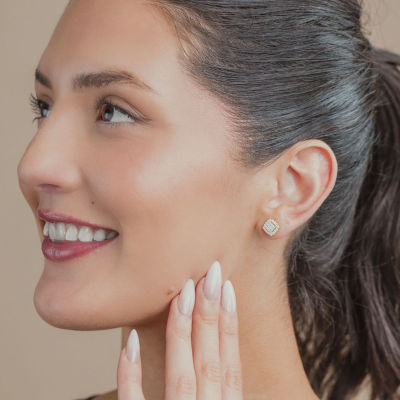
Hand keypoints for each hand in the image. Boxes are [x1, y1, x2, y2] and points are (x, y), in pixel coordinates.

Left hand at [116, 260, 242, 398]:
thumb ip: (217, 388)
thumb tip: (214, 345)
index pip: (231, 366)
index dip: (230, 325)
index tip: (227, 287)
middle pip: (209, 362)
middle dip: (209, 315)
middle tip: (209, 274)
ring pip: (181, 376)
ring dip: (181, 332)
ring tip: (182, 293)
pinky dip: (131, 374)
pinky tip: (130, 341)